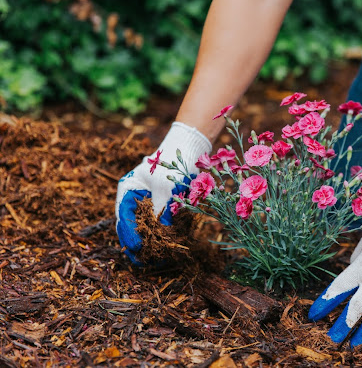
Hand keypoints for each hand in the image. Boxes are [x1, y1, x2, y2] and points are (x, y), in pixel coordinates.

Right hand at [115, 122, 211, 263]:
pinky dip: (161, 235)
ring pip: (144, 227)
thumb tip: (161, 234)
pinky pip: (158, 224)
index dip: (130, 236)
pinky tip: (166, 246)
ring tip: (155, 260)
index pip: (123, 218)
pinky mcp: (162, 205)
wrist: (189, 147)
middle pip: (131, 226)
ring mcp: (148, 202)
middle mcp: (135, 198)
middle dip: (138, 244)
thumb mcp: (165, 188)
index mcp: (127, 191)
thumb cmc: (173, 163)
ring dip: (149, 243)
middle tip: (145, 262)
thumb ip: (160, 211)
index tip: (138, 250)